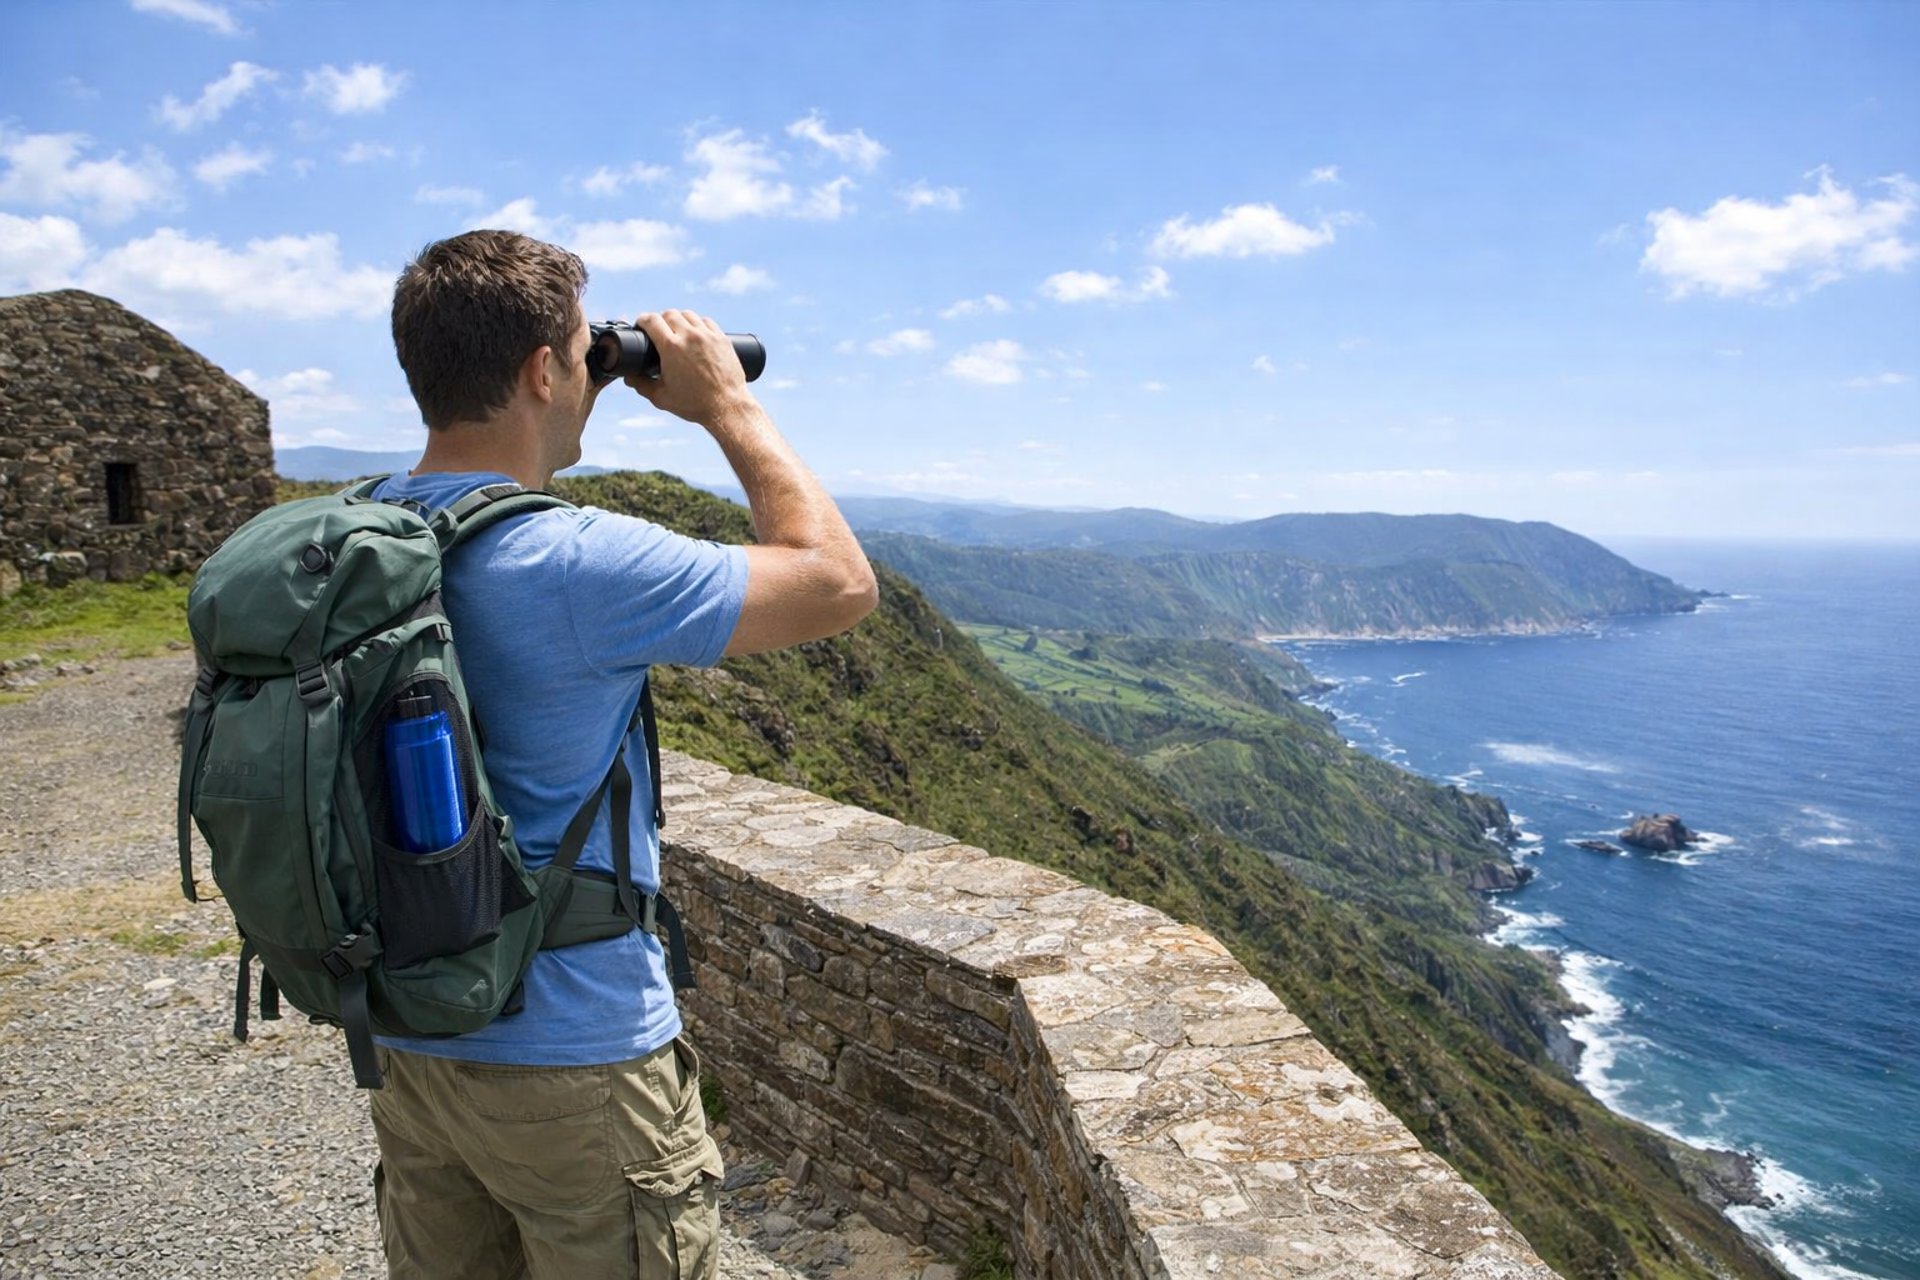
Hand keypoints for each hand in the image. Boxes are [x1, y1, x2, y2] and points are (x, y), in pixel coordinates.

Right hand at [623, 309, 753, 425]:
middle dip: (660, 319)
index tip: (641, 325)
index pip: (651, 320)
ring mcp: (707, 335)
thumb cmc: (695, 404)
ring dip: (679, 319)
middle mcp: (689, 336)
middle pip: (669, 314)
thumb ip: (641, 385)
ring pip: (688, 314)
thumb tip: (629, 377)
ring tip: (677, 330)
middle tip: (658, 330)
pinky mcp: (722, 338)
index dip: (643, 320)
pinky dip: (697, 324)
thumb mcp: (662, 397)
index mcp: (671, 348)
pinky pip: (706, 321)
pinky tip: (695, 332)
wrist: (727, 407)